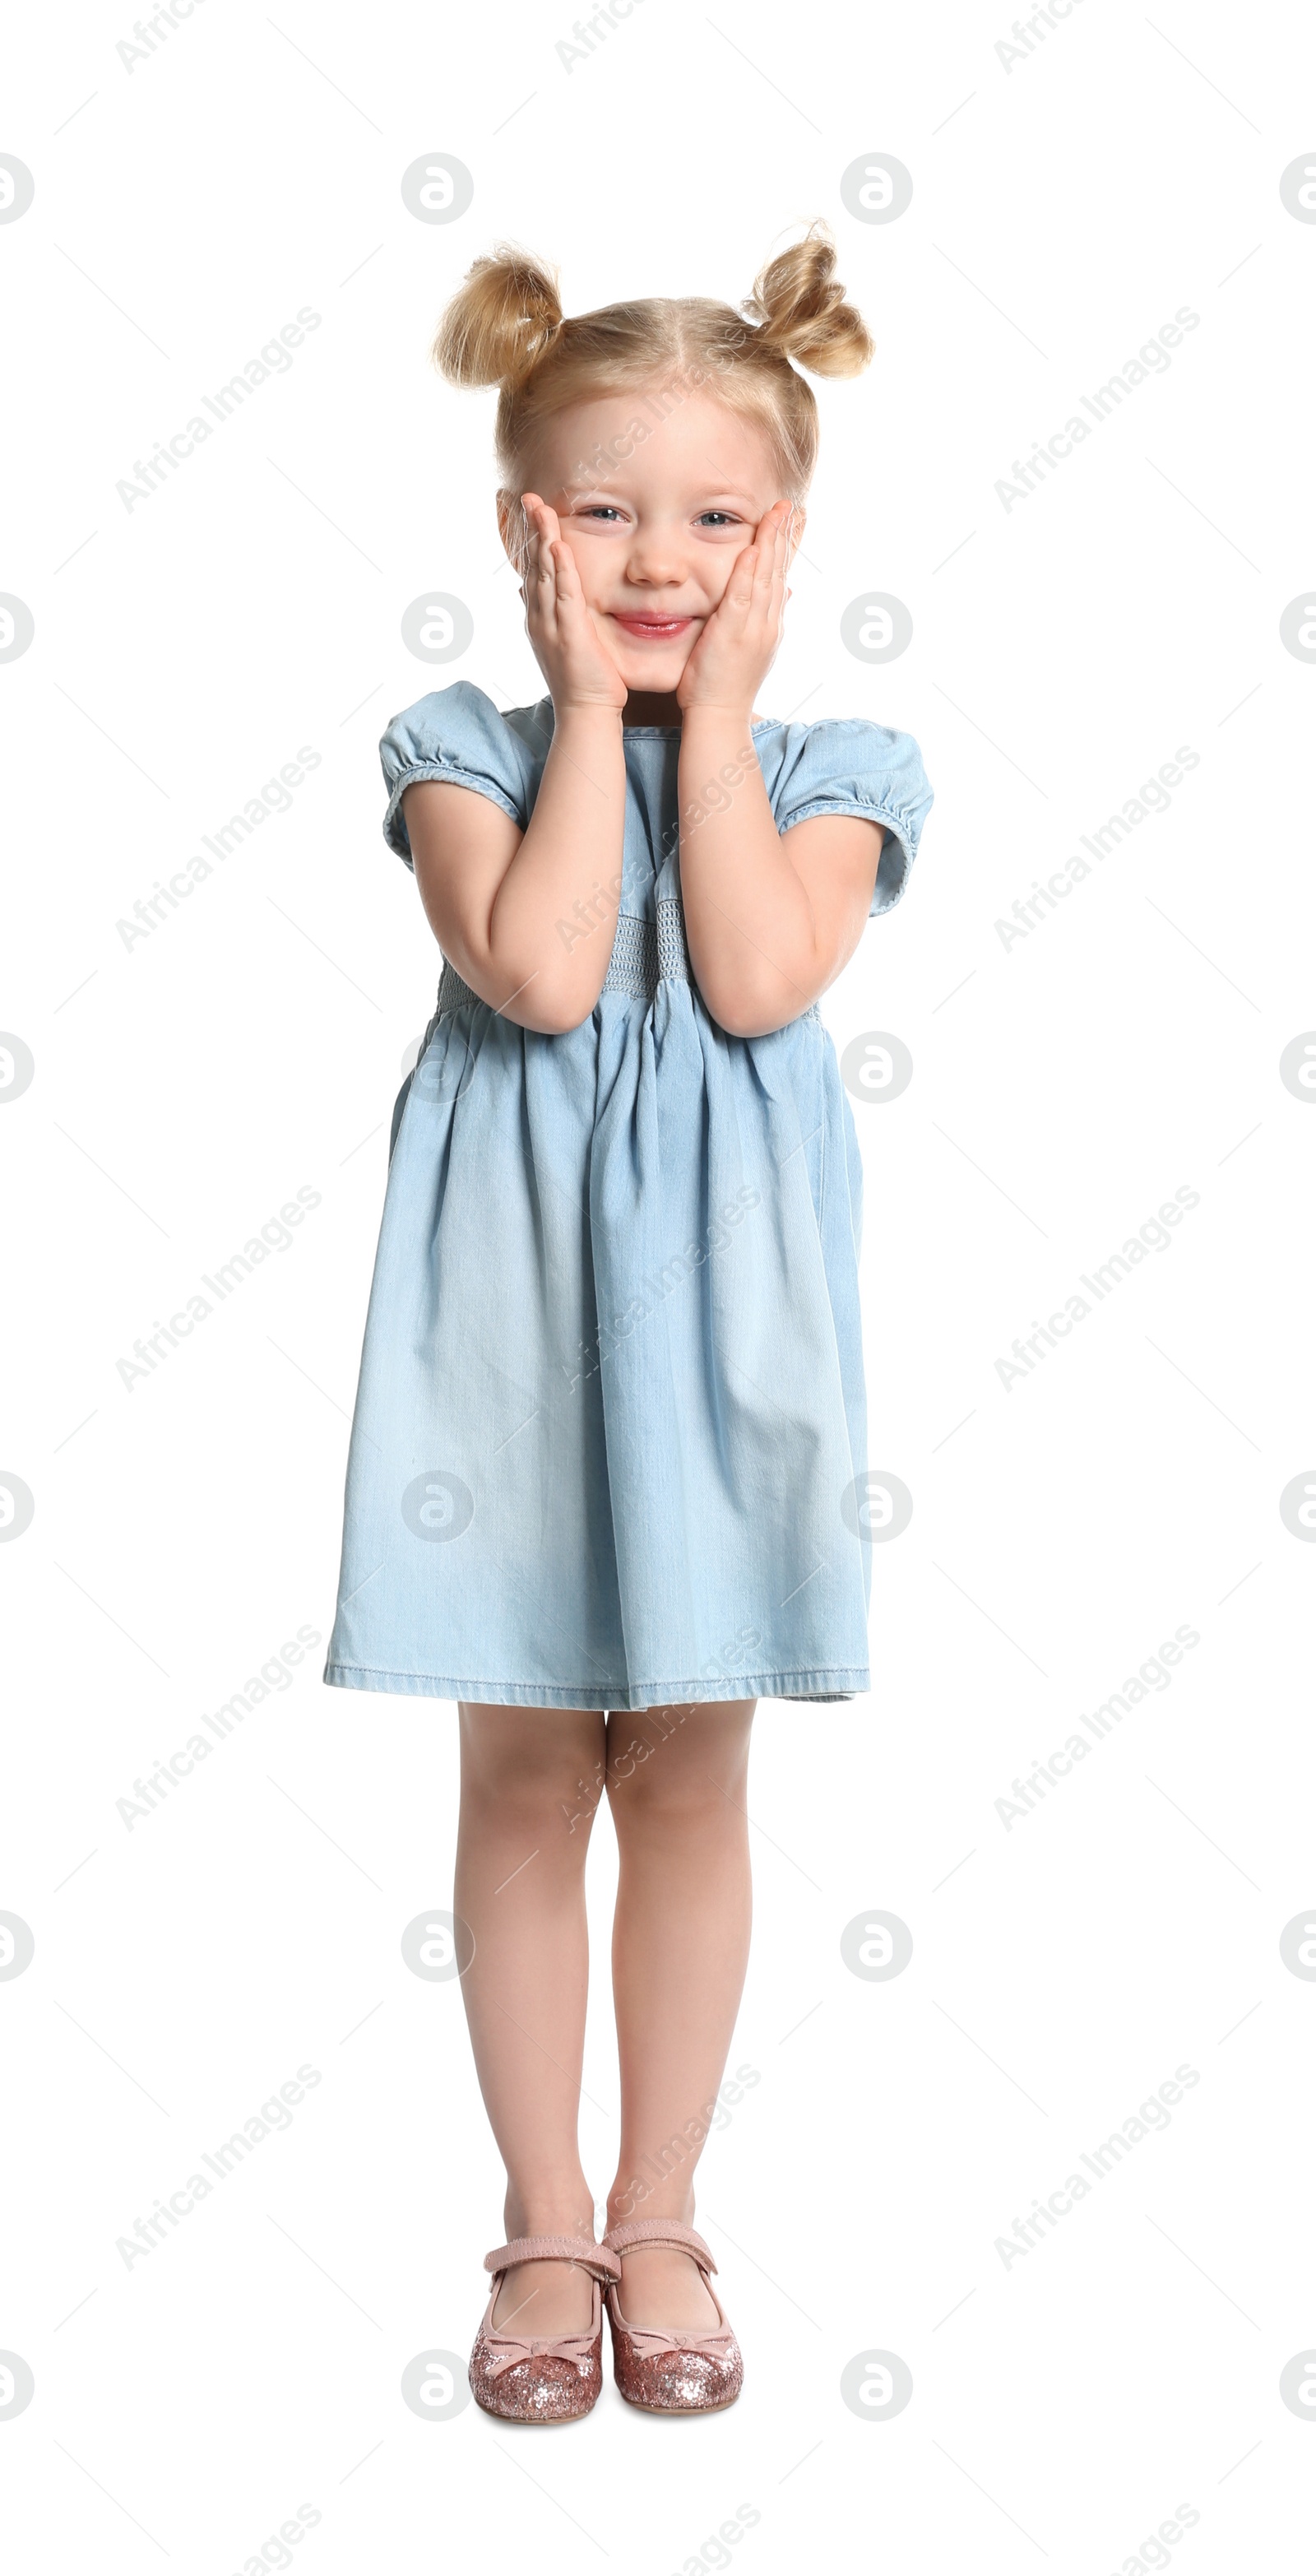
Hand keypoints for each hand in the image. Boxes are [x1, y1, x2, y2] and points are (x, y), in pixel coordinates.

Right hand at [519, 495, 627, 714]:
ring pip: (544, 573)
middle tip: (528, 497)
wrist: (585, 711)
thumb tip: (526, 592)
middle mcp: (538, 617)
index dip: (529, 539)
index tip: (529, 511)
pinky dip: (560, 569)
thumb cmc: (581, 678)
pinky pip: (564, 595)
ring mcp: (550, 625)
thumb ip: (550, 612)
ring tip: (540, 509)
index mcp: (538, 617)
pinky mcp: (569, 634)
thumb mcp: (562, 639)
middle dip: (530, 529)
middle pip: (532, 564)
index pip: (532, 570)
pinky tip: (558, 547)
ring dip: (542, 539)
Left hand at [676, 499, 794, 715]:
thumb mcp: (751, 648)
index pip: (782, 576)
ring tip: (779, 512)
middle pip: (780, 570)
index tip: (796, 520)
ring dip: (772, 542)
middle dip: (787, 535)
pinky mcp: (733, 634)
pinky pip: (742, 597)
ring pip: (766, 577)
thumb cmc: (726, 685)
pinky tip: (752, 548)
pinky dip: (748, 572)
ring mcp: (753, 628)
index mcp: (771, 624)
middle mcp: (768, 623)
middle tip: (793, 505)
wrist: (720, 716)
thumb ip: (765, 618)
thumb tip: (784, 594)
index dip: (788, 547)